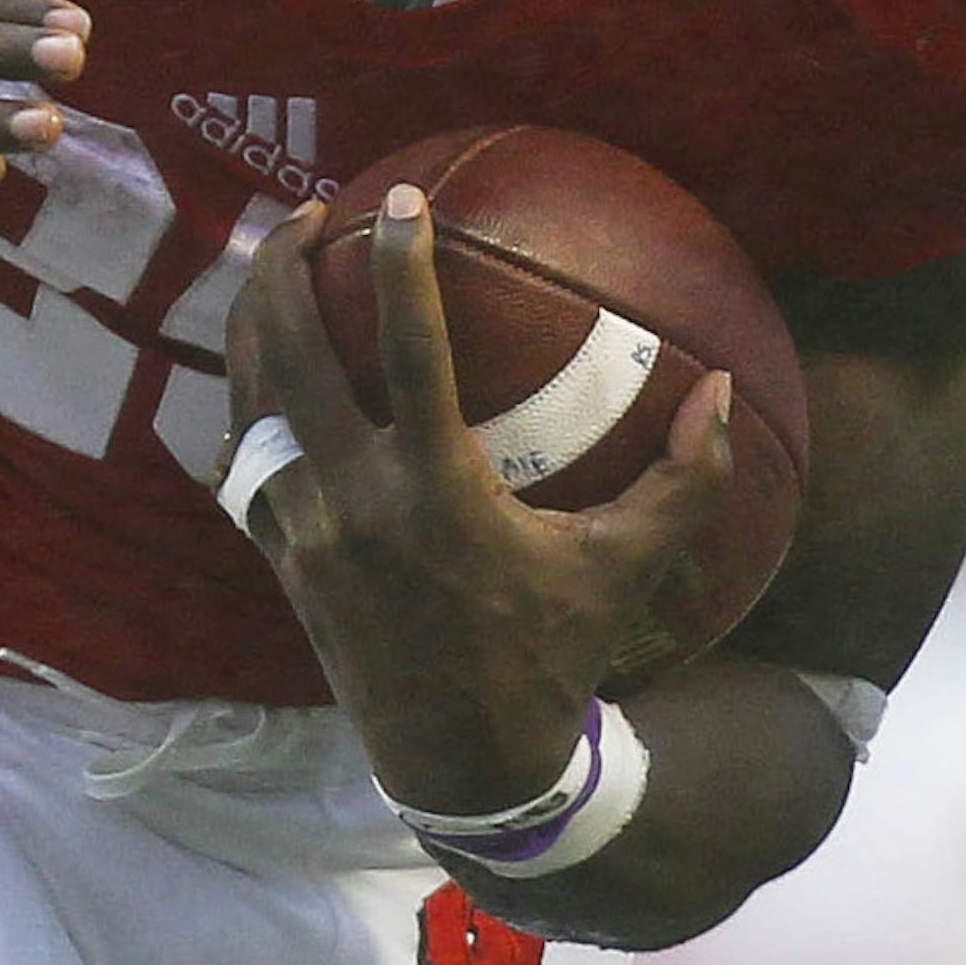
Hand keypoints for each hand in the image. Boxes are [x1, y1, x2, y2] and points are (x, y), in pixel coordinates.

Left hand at [223, 187, 730, 816]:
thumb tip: (724, 393)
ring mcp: (305, 532)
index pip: (411, 350)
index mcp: (436, 491)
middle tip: (308, 214)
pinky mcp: (280, 559)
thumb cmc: (552, 655)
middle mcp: (355, 502)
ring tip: (274, 266)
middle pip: (293, 357)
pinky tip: (258, 373)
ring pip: (252, 402)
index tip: (402, 199)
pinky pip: (241, 465)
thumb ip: (685, 482)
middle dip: (286, 271)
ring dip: (254, 324)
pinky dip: (243, 408)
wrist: (468, 765)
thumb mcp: (627, 570)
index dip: (404, 267)